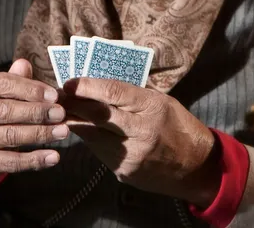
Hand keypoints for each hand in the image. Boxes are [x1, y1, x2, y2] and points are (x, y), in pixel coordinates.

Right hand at [0, 60, 68, 179]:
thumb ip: (14, 79)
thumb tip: (24, 64)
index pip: (3, 84)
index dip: (31, 89)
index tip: (54, 95)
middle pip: (5, 111)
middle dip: (37, 112)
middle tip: (61, 113)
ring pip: (10, 136)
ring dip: (40, 134)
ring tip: (63, 132)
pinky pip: (11, 162)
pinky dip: (35, 160)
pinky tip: (54, 157)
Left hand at [63, 78, 220, 207]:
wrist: (196, 167)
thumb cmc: (179, 126)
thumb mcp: (163, 102)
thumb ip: (134, 94)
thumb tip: (101, 82)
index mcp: (152, 107)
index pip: (113, 92)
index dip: (87, 85)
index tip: (70, 81)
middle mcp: (141, 131)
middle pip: (97, 114)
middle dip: (73, 103)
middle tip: (57, 95)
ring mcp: (131, 154)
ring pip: (92, 135)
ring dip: (75, 121)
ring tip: (62, 111)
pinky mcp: (124, 171)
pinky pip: (100, 151)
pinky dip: (90, 138)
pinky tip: (83, 129)